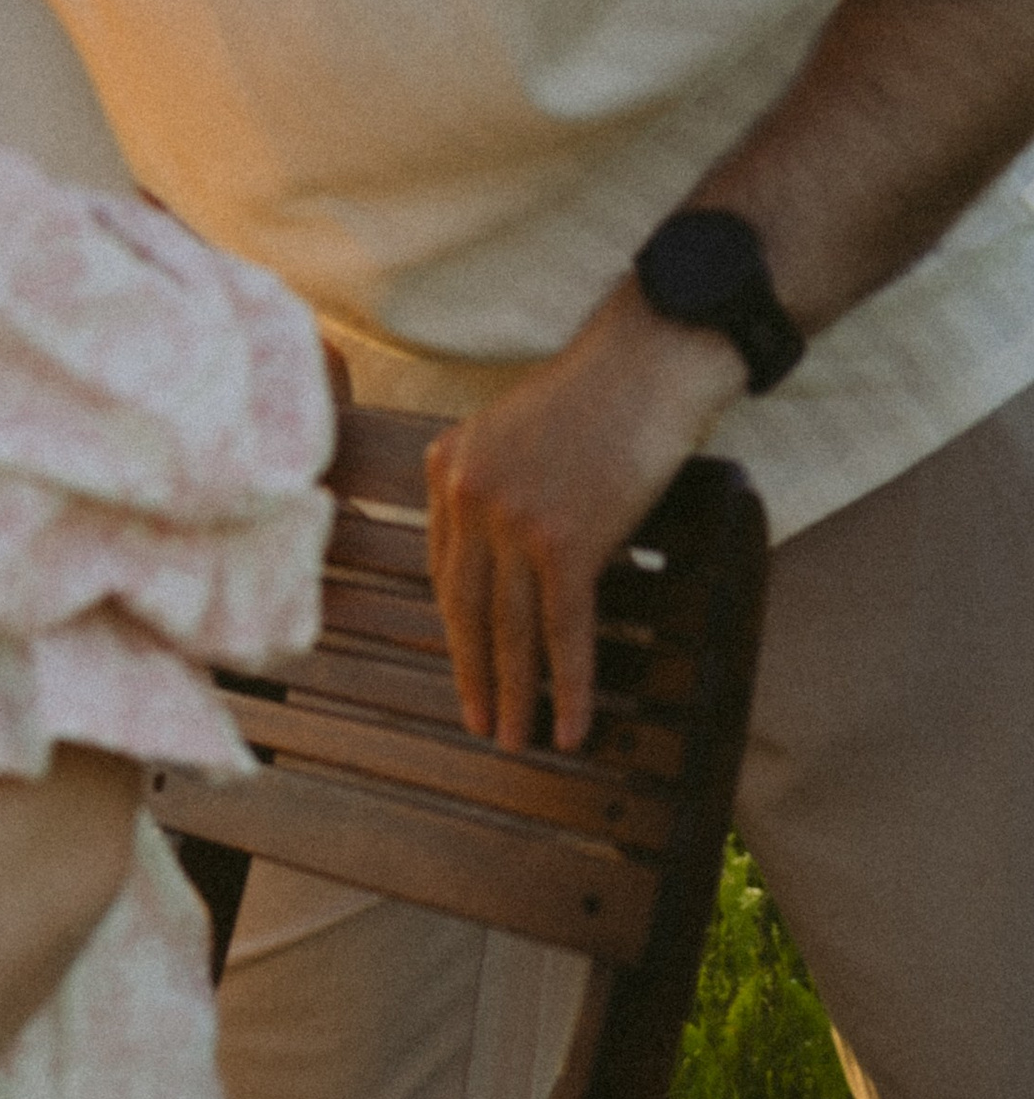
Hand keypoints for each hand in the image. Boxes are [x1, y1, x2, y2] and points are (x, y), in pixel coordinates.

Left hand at [425, 287, 741, 752]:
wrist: (654, 358)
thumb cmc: (600, 392)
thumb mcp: (518, 429)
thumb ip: (494, 483)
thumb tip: (505, 557)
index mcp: (447, 465)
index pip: (444, 568)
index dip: (460, 626)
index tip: (469, 664)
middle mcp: (468, 494)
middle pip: (464, 608)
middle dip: (474, 673)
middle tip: (481, 723)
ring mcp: (514, 520)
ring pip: (510, 629)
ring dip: (516, 693)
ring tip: (517, 740)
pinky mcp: (566, 542)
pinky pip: (565, 631)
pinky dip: (569, 685)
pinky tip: (570, 726)